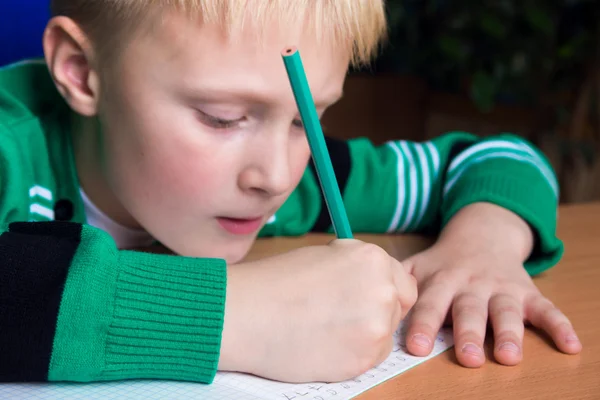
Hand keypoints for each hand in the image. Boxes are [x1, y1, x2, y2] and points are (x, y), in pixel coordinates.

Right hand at [218, 239, 417, 382]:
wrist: (247, 314)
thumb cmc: (277, 282)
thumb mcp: (326, 255)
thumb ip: (358, 268)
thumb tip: (376, 280)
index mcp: (373, 259)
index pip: (403, 281)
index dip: (383, 290)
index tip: (364, 298)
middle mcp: (383, 291)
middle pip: (397, 308)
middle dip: (376, 312)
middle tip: (341, 315)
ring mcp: (376, 327)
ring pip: (385, 335)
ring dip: (364, 334)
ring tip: (326, 329)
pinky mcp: (363, 360)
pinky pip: (370, 358)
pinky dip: (352, 354)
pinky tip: (324, 344)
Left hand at [402, 203, 581, 366]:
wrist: (481, 236)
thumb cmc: (443, 262)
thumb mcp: (419, 265)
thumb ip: (400, 281)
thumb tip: (373, 295)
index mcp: (443, 280)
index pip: (430, 304)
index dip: (423, 325)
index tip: (416, 348)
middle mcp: (472, 285)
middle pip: (470, 310)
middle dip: (469, 333)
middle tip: (467, 357)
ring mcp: (501, 289)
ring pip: (506, 311)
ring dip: (510, 333)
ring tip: (509, 356)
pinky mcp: (527, 292)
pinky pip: (547, 309)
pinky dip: (560, 326)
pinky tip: (570, 345)